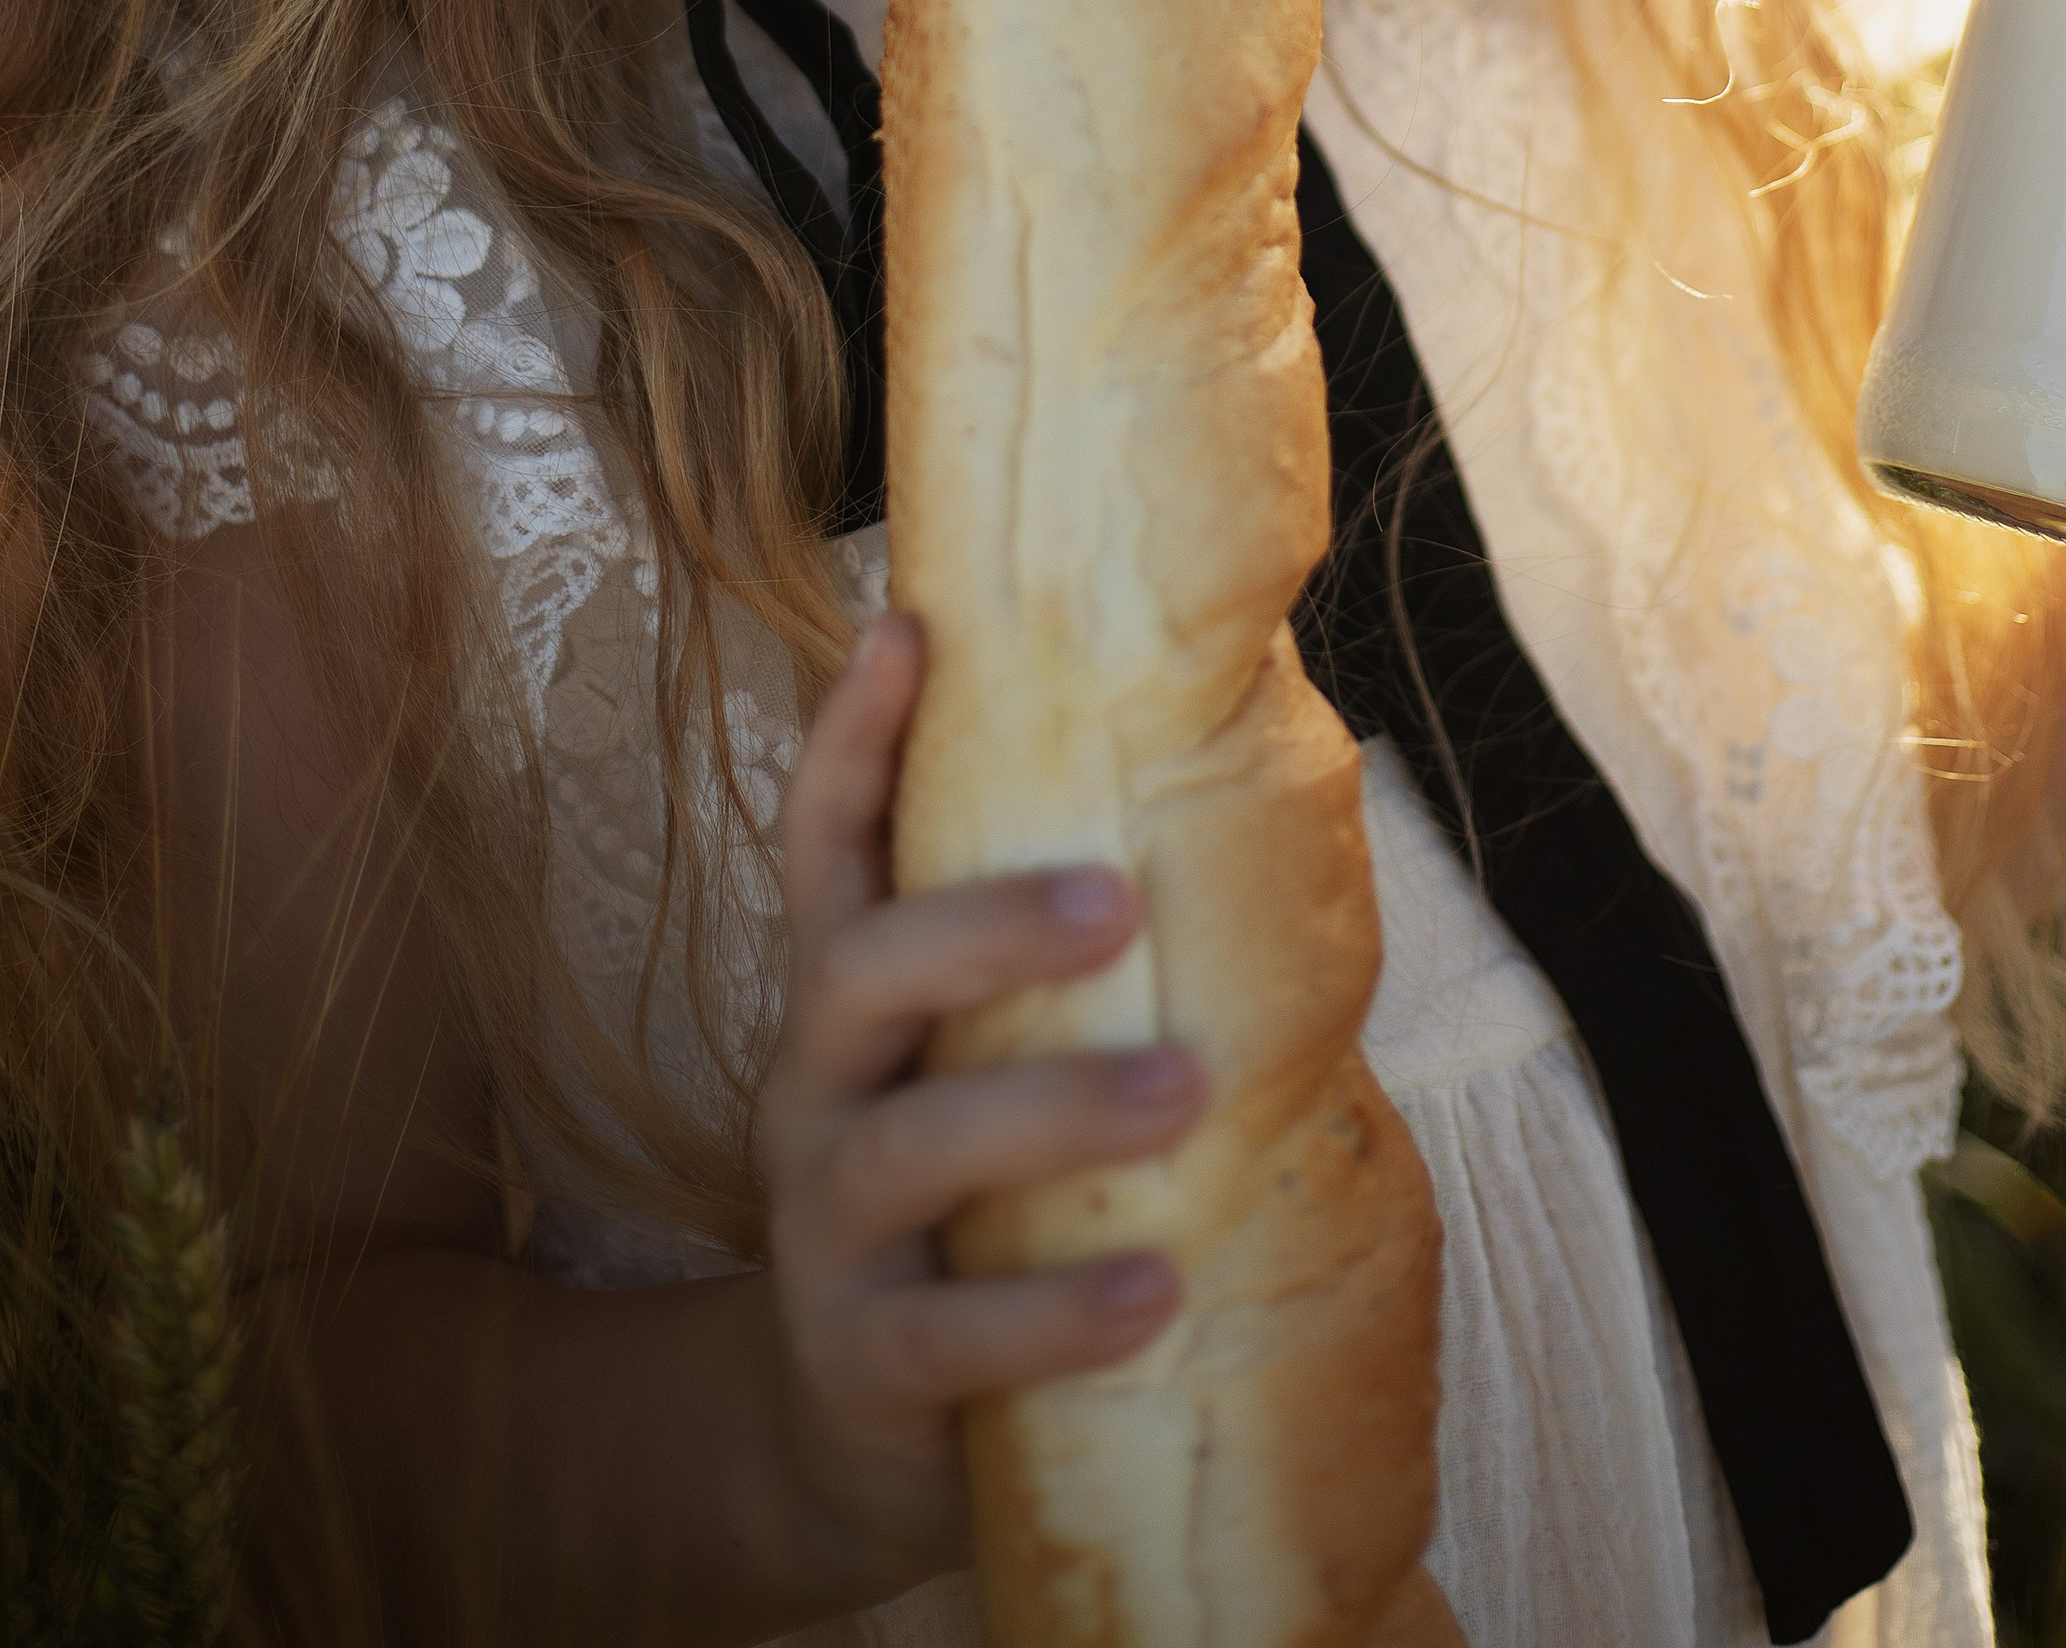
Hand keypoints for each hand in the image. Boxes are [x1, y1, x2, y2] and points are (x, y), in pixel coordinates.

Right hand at [760, 608, 1204, 1597]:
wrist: (847, 1439)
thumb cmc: (965, 1204)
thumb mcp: (978, 1068)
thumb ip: (1066, 974)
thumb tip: (1251, 811)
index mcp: (848, 1001)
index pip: (828, 842)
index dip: (852, 735)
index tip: (905, 627)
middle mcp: (814, 1089)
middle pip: (860, 968)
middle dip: (985, 923)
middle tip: (1119, 899)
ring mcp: (824, 1228)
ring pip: (909, 1145)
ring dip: (1050, 1108)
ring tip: (1182, 1094)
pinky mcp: (860, 1362)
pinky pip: (946, 1334)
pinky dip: (1050, 1313)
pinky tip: (1152, 1289)